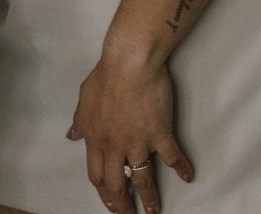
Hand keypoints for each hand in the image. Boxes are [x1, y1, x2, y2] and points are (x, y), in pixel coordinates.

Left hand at [68, 45, 195, 213]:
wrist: (130, 62)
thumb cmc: (106, 75)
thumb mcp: (85, 98)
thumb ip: (79, 120)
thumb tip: (72, 134)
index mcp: (96, 139)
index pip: (97, 176)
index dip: (104, 193)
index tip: (110, 202)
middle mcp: (115, 146)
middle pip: (116, 185)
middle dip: (122, 205)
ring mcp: (138, 141)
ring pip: (142, 179)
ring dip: (148, 198)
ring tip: (153, 211)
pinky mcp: (159, 132)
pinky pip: (170, 156)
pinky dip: (180, 168)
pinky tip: (188, 177)